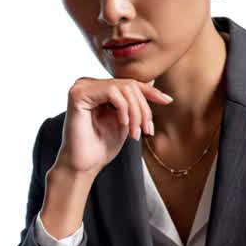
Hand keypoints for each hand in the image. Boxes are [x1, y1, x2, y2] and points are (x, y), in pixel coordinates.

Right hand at [53, 77, 171, 177]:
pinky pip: (112, 92)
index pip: (129, 83)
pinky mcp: (77, 94)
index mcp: (97, 88)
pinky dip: (123, 109)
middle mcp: (87, 84)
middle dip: (143, 109)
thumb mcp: (125, 120)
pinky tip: (123, 124)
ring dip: (136, 112)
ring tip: (135, 133)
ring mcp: (81, 87)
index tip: (168, 101)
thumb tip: (152, 79)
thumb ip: (134, 101)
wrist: (84, 166)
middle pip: (129, 85)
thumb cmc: (101, 146)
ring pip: (123, 88)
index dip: (150, 92)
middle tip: (146, 130)